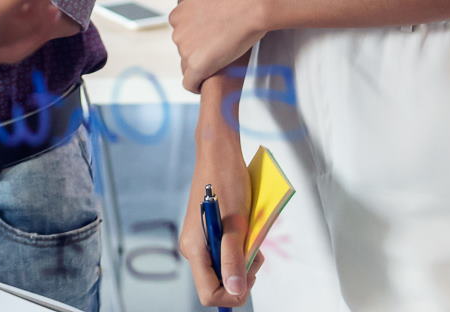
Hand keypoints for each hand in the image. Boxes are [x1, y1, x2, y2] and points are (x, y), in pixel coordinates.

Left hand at [171, 0, 262, 92]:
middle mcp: (178, 30)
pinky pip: (190, 82)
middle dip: (199, 48)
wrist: (252, 1)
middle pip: (185, 46)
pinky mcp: (197, 65)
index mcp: (178, 12)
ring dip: (202, 64)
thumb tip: (187, 1)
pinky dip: (196, 85)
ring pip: (188, 63)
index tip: (210, 37)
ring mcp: (186, 48)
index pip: (182, 29)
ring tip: (222, 64)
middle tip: (221, 50)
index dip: (197, 34)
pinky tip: (204, 86)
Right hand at [179, 128, 263, 304]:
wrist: (220, 155)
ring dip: (243, 260)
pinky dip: (240, 248)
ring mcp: (200, 241)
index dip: (231, 294)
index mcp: (194, 249)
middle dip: (241, 274)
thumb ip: (234, 258)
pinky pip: (225, 252)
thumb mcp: (236, 224)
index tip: (250, 277)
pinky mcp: (208, 233)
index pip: (209, 293)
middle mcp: (193, 249)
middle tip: (256, 254)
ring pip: (224, 267)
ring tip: (253, 240)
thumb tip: (235, 290)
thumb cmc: (226, 183)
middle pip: (218, 282)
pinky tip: (246, 233)